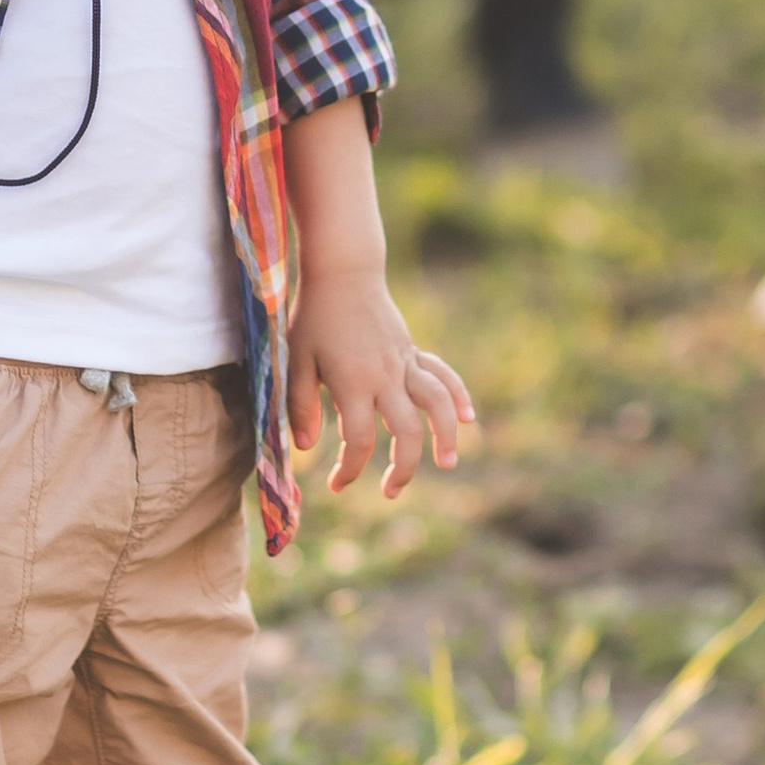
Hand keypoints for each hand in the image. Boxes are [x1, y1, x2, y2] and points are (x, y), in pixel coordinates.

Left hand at [289, 265, 476, 500]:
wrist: (343, 273)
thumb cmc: (313, 317)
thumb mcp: (296, 360)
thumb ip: (300, 405)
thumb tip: (306, 448)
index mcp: (353, 384)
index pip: (359, 441)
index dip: (350, 470)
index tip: (337, 485)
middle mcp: (385, 376)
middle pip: (407, 432)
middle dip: (403, 469)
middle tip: (391, 492)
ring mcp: (404, 363)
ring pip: (436, 405)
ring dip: (446, 436)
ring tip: (447, 463)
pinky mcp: (412, 352)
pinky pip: (442, 375)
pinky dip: (458, 395)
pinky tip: (467, 417)